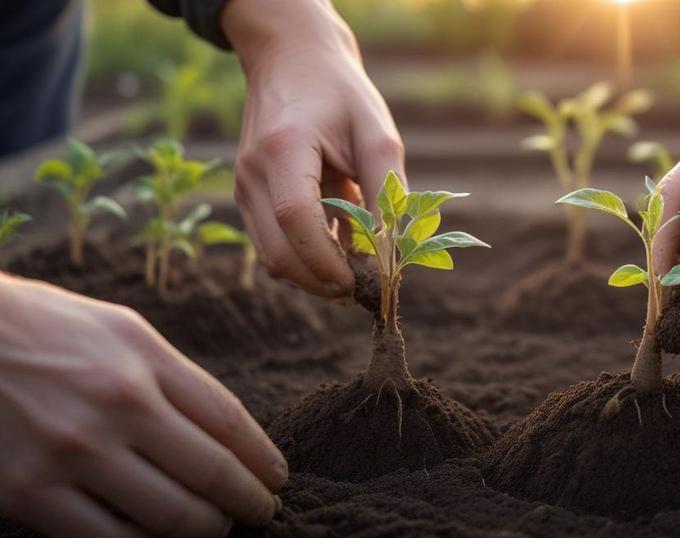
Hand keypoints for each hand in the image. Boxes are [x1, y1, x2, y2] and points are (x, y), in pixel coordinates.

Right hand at [0, 275, 286, 537]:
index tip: (276, 478)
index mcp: (142, 357)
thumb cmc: (42, 330)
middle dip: (250, 503)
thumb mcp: (119, 330)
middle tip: (261, 513)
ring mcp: (71, 452)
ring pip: (170, 516)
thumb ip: (172, 377)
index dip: (264, 459)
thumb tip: (225, 432)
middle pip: (213, 473)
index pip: (229, 422)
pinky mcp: (28, 493)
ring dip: (207, 531)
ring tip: (216, 530)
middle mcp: (116, 404)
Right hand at [225, 0, 403, 296]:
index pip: (297, 220)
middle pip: (280, 253)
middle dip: (324, 282)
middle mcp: (253, 172)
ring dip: (315, 276)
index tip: (363, 282)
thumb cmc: (341, 95)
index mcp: (284, 147)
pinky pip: (272, 245)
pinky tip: (340, 249)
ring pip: (273, 258)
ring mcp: (243, 187)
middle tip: (367, 290)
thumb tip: (390, 253)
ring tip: (358, 271)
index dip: (330, 261)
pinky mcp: (247, 197)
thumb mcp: (377, 134)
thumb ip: (386, 192)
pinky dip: (305, 259)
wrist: (292, 60)